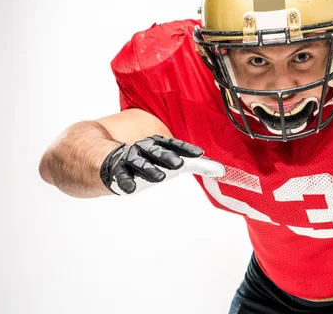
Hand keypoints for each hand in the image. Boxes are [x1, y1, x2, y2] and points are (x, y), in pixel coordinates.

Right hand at [100, 135, 225, 194]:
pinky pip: (121, 176)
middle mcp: (144, 148)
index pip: (173, 144)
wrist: (111, 161)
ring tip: (160, 177)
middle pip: (157, 151)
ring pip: (140, 162)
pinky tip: (131, 188)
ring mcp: (129, 159)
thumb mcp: (169, 160)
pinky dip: (126, 181)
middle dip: (168, 157)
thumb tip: (221, 170)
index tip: (200, 154)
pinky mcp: (116, 171)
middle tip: (180, 165)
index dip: (186, 148)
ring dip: (150, 169)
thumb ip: (195, 165)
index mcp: (157, 144)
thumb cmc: (149, 161)